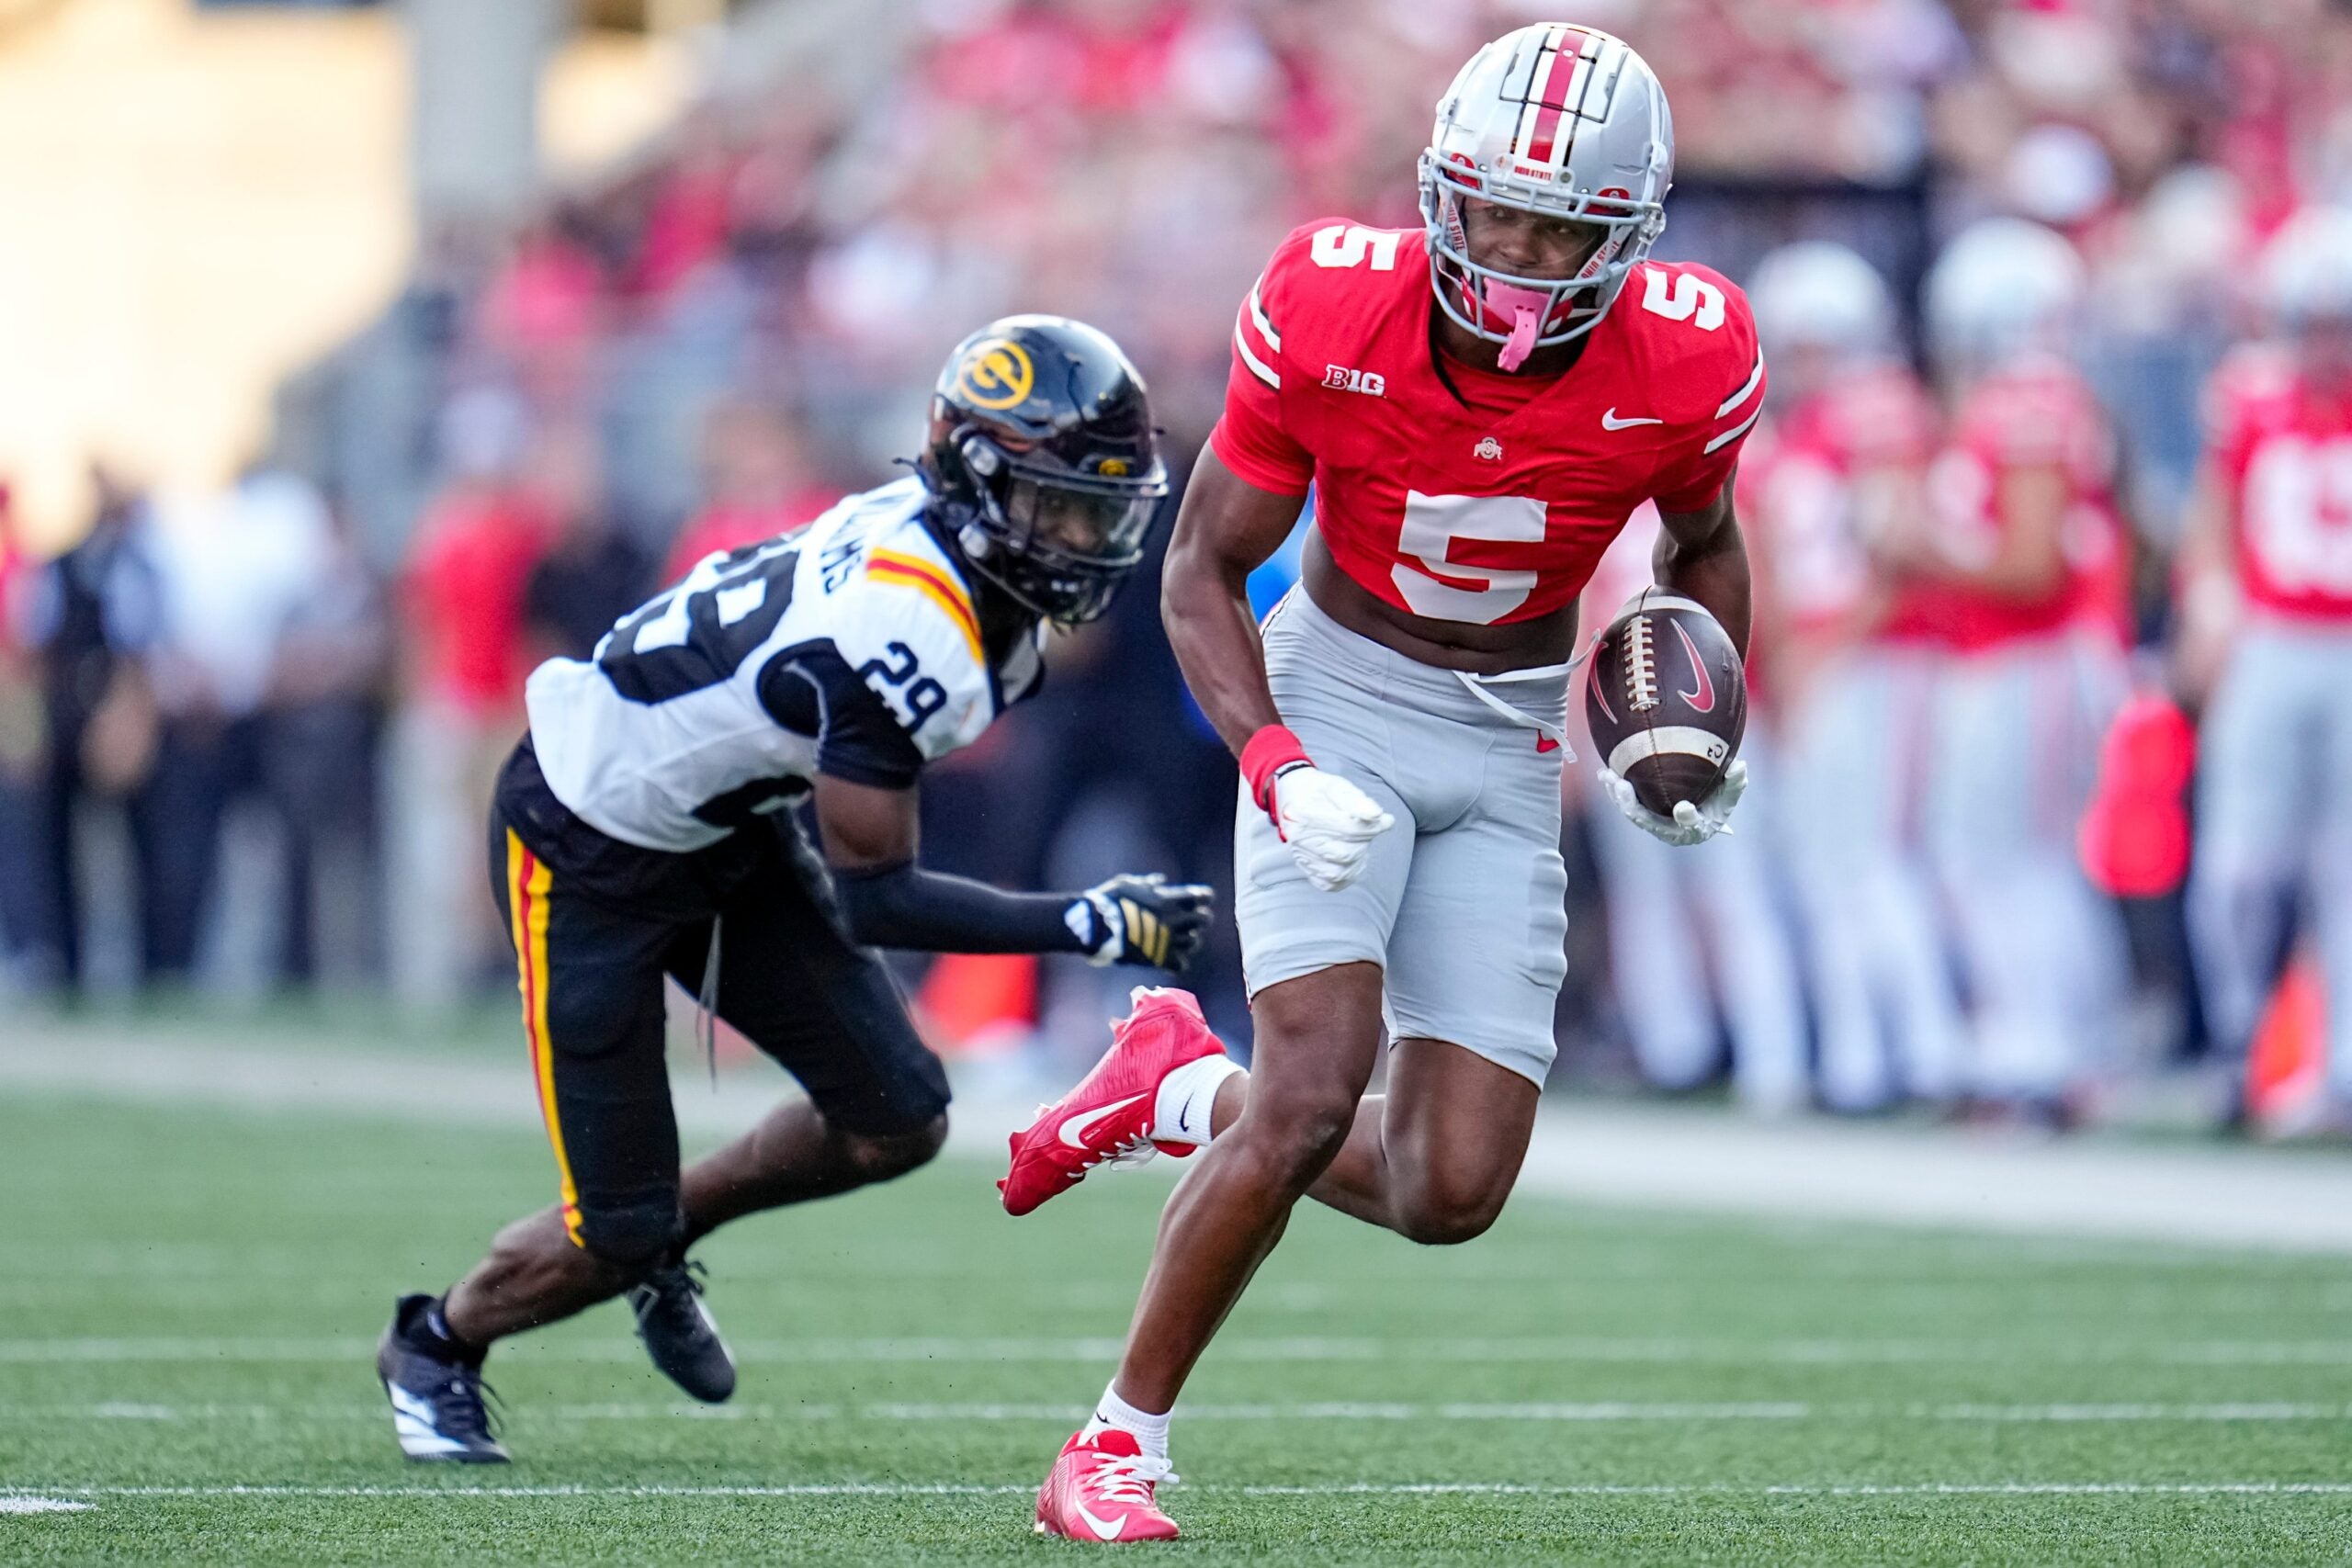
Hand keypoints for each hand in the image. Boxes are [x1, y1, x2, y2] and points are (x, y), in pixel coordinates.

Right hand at [1072, 873, 1214, 971]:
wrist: (1098, 927)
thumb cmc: (1110, 901)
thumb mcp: (1128, 884)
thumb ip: (1147, 883)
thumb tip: (1160, 880)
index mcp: (1169, 899)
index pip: (1202, 896)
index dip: (1202, 897)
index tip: (1198, 899)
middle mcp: (1175, 919)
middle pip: (1204, 919)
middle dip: (1199, 919)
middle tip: (1190, 921)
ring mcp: (1169, 941)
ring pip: (1194, 942)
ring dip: (1188, 940)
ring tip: (1176, 940)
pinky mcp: (1160, 960)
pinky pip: (1181, 965)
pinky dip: (1177, 962)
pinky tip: (1167, 958)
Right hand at [1271, 765, 1394, 891]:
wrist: (1293, 796)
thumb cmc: (1319, 791)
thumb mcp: (1337, 786)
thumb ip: (1357, 800)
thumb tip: (1377, 815)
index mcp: (1306, 814)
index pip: (1348, 830)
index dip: (1373, 827)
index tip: (1386, 820)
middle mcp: (1299, 839)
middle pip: (1345, 854)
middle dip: (1365, 842)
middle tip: (1370, 830)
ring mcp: (1301, 856)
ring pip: (1338, 873)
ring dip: (1358, 860)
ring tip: (1362, 844)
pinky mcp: (1305, 868)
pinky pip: (1328, 884)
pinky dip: (1346, 877)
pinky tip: (1354, 861)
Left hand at [1597, 758, 1747, 846]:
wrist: (1700, 808)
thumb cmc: (1717, 802)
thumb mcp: (1729, 795)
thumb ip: (1734, 783)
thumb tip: (1740, 765)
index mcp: (1696, 829)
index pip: (1692, 825)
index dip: (1688, 818)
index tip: (1684, 808)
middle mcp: (1671, 831)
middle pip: (1648, 821)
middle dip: (1632, 805)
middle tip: (1622, 786)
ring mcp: (1654, 823)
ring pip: (1632, 812)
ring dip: (1617, 795)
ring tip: (1606, 775)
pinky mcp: (1642, 814)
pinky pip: (1626, 803)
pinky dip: (1615, 789)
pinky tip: (1605, 773)